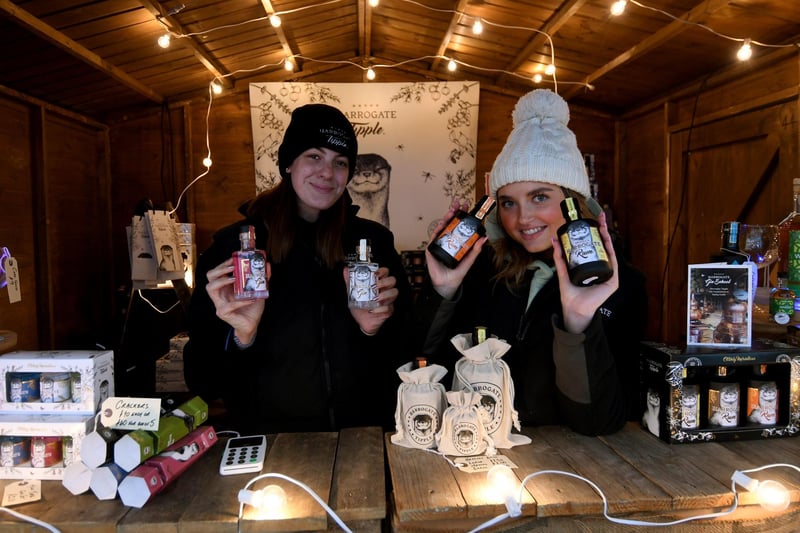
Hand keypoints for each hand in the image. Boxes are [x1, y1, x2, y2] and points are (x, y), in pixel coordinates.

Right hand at [205, 258, 267, 344]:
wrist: (252, 324)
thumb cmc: (251, 307)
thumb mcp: (257, 290)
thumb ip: (261, 278)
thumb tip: (267, 265)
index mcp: (225, 286)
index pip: (217, 272)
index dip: (223, 264)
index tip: (233, 258)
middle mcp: (219, 293)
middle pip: (210, 277)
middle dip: (220, 269)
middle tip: (233, 267)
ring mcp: (219, 303)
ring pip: (210, 288)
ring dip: (222, 281)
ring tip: (235, 279)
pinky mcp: (223, 313)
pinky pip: (229, 305)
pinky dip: (241, 301)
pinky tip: (251, 299)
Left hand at [344, 266, 397, 334]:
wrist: (361, 321)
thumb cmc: (360, 306)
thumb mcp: (353, 293)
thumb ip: (350, 281)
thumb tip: (345, 270)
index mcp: (378, 283)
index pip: (385, 272)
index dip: (382, 271)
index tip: (375, 273)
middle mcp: (385, 290)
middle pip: (392, 280)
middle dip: (385, 281)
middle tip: (375, 286)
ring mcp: (388, 300)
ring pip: (394, 292)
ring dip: (386, 294)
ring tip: (376, 298)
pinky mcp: (388, 311)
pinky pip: (388, 308)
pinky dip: (380, 309)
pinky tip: (372, 310)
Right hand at [425, 197, 486, 299]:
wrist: (448, 283)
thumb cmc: (457, 272)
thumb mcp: (469, 259)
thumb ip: (476, 249)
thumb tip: (485, 238)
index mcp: (456, 240)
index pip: (459, 224)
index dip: (462, 215)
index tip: (467, 206)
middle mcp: (446, 239)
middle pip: (450, 222)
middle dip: (453, 211)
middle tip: (459, 203)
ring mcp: (439, 243)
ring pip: (441, 227)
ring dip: (446, 217)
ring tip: (452, 211)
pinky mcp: (432, 248)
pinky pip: (434, 237)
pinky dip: (437, 230)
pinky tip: (442, 224)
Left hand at [551, 211, 618, 333]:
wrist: (574, 308)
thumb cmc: (570, 294)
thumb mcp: (562, 271)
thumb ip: (559, 257)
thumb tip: (554, 240)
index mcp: (592, 265)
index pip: (594, 245)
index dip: (594, 232)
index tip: (592, 219)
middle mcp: (602, 267)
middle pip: (603, 244)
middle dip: (602, 229)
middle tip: (600, 216)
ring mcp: (609, 273)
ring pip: (609, 250)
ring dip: (607, 236)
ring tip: (602, 224)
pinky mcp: (612, 279)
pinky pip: (612, 262)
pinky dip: (609, 250)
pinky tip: (606, 240)